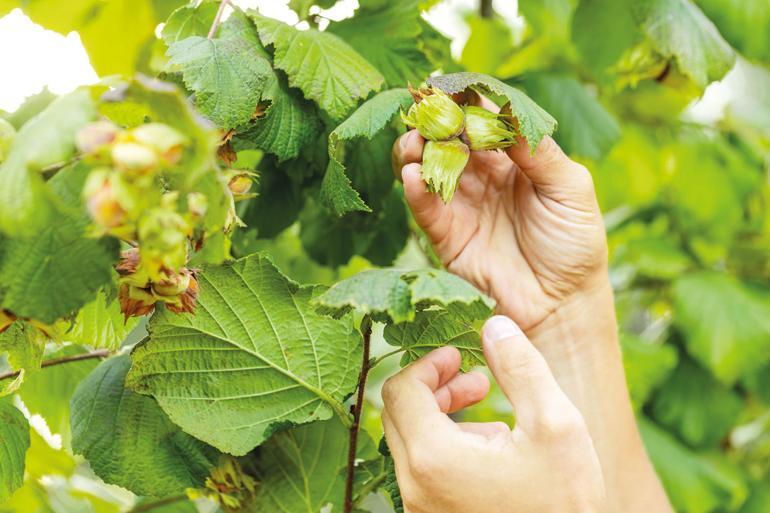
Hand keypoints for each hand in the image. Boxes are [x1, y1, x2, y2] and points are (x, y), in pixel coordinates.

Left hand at [381, 316, 605, 512]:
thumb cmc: (565, 506)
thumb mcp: (556, 425)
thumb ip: (521, 368)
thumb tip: (495, 325)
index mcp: (434, 458)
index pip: (401, 390)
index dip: (427, 363)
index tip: (458, 355)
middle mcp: (415, 486)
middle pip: (398, 414)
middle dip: (434, 386)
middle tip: (472, 377)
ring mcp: (421, 508)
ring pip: (410, 443)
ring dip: (441, 415)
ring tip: (488, 408)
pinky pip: (423, 471)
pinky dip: (445, 446)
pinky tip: (491, 448)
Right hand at [393, 106, 606, 329]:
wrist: (561, 303)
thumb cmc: (574, 244)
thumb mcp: (570, 190)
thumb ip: (539, 153)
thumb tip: (508, 113)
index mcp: (515, 158)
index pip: (486, 120)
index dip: (469, 102)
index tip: (451, 86)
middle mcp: (483, 176)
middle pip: (451, 138)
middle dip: (436, 122)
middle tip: (426, 112)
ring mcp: (462, 204)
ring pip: (429, 167)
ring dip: (416, 150)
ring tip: (414, 142)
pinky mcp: (446, 236)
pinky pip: (425, 207)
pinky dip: (415, 189)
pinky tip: (412, 175)